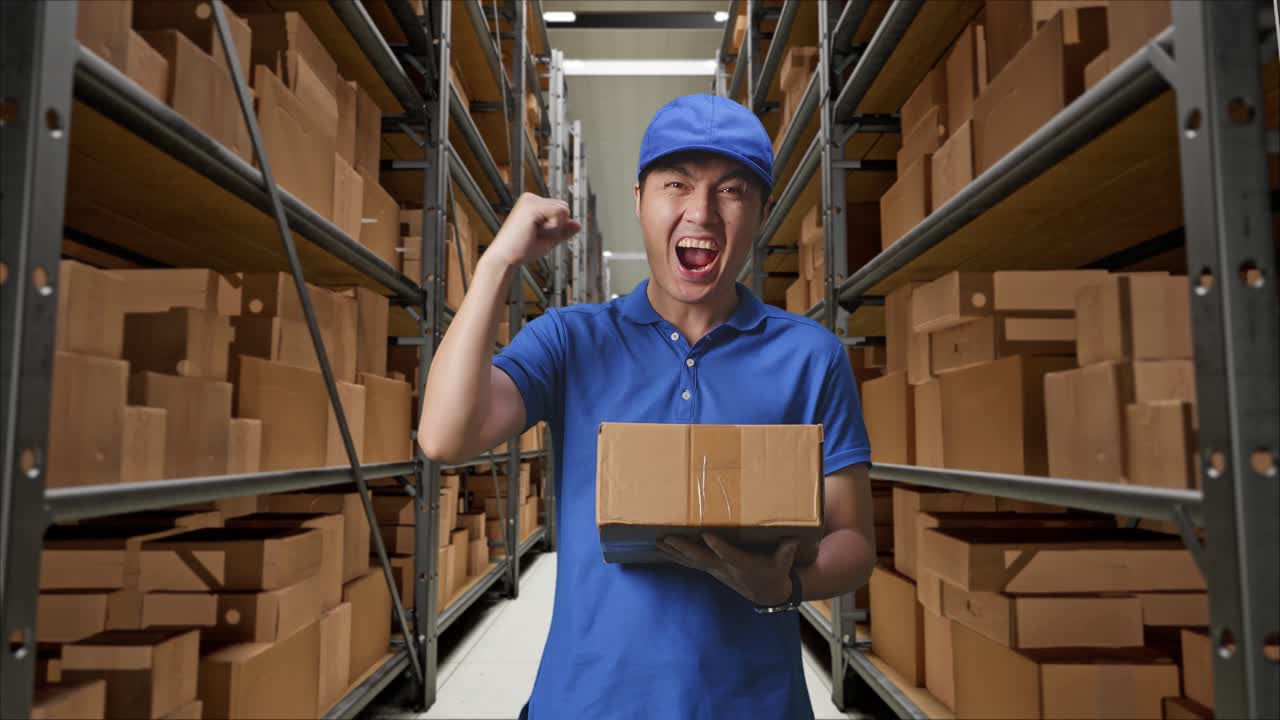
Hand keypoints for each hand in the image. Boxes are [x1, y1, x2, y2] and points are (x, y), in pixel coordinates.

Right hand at [484, 193, 580, 268]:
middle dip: (558, 225)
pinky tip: (535, 231)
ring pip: (564, 209)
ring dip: (555, 227)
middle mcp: (531, 197)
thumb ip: (563, 231)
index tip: (537, 234)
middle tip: (536, 235)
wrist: (505, 258)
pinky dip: (553, 227)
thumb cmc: (522, 250)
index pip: (561, 209)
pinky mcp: (532, 206)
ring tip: (534, 233)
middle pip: (565, 207)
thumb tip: (579, 224)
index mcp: (532, 202)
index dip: (557, 226)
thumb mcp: (549, 239)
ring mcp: (531, 200)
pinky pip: (560, 213)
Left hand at [659, 533, 797, 606]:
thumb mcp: (783, 563)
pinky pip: (690, 562)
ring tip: (657, 541)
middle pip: (701, 558)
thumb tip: (794, 539)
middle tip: (668, 538)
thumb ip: (786, 551)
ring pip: (691, 561)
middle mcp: (725, 568)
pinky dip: (676, 556)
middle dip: (684, 548)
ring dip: (673, 552)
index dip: (718, 546)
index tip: (706, 535)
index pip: (729, 555)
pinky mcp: (710, 569)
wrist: (766, 594)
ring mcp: (715, 570)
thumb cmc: (774, 573)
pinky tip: (662, 548)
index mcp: (743, 564)